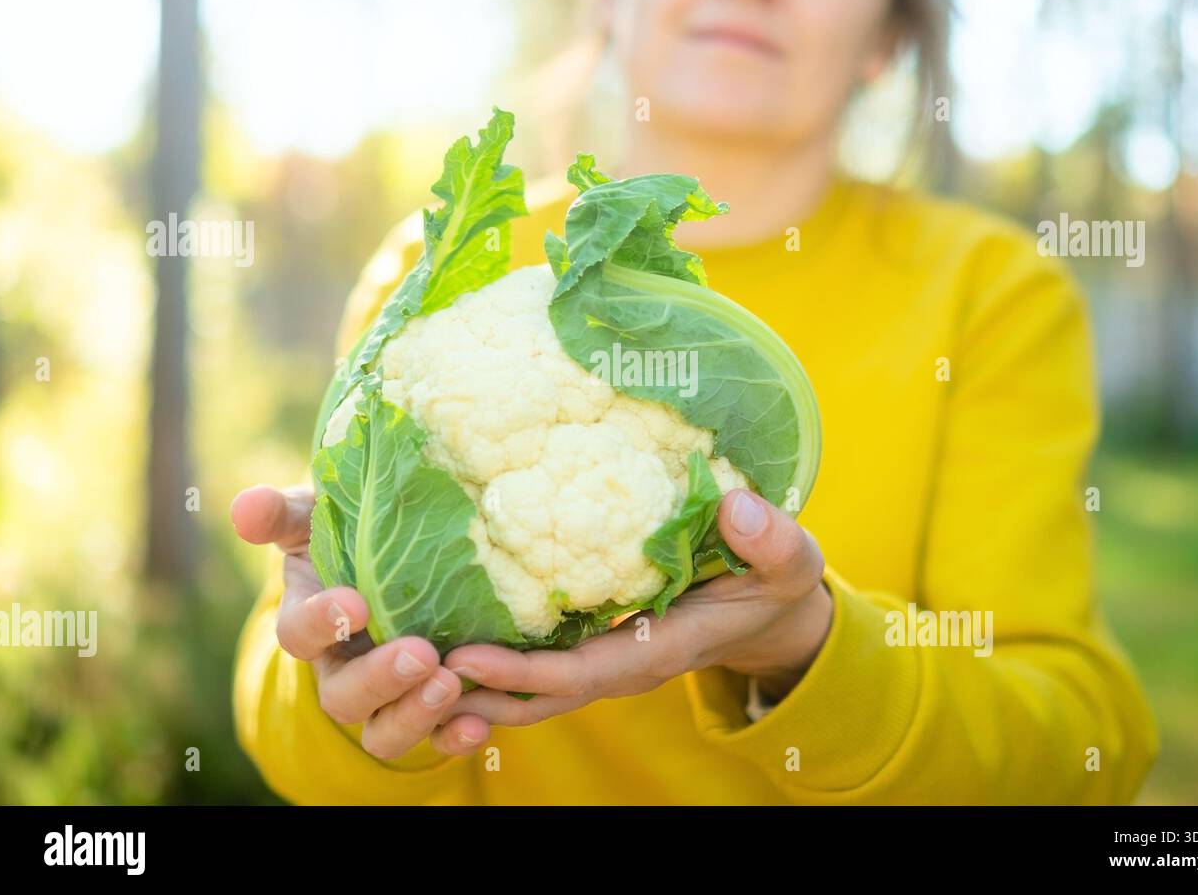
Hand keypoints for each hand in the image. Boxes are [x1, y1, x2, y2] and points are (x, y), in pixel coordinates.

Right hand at [229, 485, 491, 758]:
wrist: (406, 555)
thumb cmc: (351, 532)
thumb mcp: (315, 516)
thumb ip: (282, 513)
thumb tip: (247, 508)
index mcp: (310, 621)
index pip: (299, 634)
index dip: (321, 623)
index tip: (356, 604)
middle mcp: (343, 668)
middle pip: (343, 697)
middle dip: (379, 680)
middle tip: (419, 654)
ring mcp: (386, 696)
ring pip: (384, 732)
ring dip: (415, 715)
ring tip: (451, 684)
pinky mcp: (428, 708)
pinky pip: (436, 739)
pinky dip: (454, 738)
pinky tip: (478, 725)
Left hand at [438, 489, 831, 727]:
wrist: (772, 612)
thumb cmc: (778, 583)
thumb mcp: (790, 560)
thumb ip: (771, 539)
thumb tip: (733, 505)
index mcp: (659, 648)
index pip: (580, 674)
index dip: (522, 673)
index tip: (464, 658)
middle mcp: (623, 662)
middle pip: (537, 693)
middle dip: (475, 687)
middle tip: (406, 665)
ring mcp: (607, 655)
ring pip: (530, 685)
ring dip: (473, 680)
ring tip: (407, 658)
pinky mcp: (597, 638)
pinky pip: (539, 660)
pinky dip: (494, 657)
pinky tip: (448, 631)